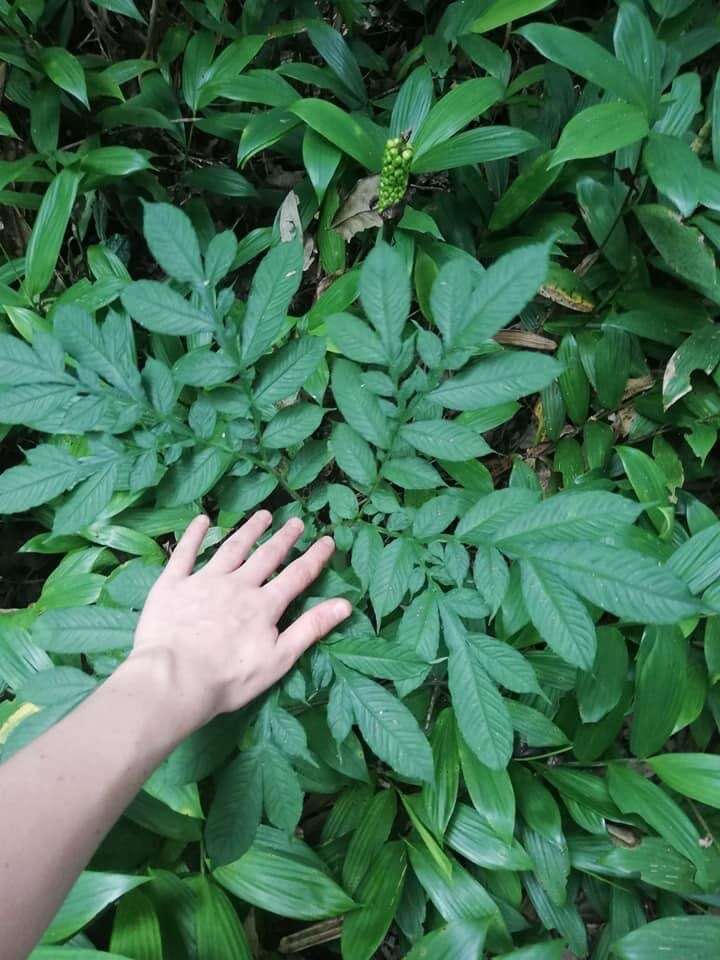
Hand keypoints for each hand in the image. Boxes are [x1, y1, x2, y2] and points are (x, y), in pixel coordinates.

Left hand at [129, 511, 350, 730]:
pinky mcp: (173, 584)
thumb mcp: (279, 659)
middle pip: (266, 555)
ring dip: (249, 530)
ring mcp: (204, 581)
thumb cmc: (229, 678)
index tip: (327, 539)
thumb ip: (311, 628)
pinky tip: (202, 520)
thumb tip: (345, 604)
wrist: (174, 679)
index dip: (314, 557)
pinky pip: (185, 553)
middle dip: (284, 538)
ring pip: (232, 548)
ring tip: (262, 515)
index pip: (297, 575)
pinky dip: (194, 535)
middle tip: (296, 521)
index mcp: (264, 605)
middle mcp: (238, 585)